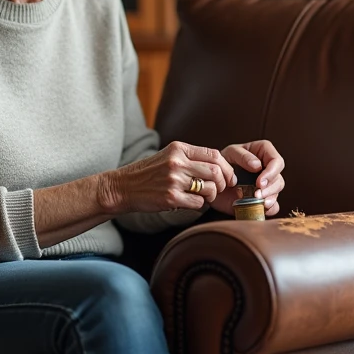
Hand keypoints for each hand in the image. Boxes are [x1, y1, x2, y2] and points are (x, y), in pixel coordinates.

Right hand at [104, 141, 235, 213]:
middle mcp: (177, 162)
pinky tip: (191, 202)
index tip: (229, 177)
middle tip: (219, 189)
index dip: (226, 168)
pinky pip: (198, 203)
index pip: (214, 155)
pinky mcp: (170, 198)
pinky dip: (199, 205)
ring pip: (209, 188)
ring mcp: (174, 180)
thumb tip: (220, 166)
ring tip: (203, 196)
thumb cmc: (149, 173)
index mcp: (178, 148)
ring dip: (211, 195)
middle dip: (223, 183)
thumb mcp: (168, 156)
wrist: (123, 187)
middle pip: (216, 172)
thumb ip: (191, 158)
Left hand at [211, 140, 285, 217]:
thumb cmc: (222, 162)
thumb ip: (243, 156)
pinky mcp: (262, 199)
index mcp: (263, 153)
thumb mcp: (229, 153)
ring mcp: (266, 185)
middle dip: (270, 188)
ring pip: (277, 192)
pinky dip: (270, 209)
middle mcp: (267, 169)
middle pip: (278, 179)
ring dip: (269, 198)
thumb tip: (258, 165)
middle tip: (257, 194)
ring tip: (257, 200)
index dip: (271, 172)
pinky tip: (262, 208)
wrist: (212, 181)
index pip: (277, 161)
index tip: (259, 182)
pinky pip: (273, 206)